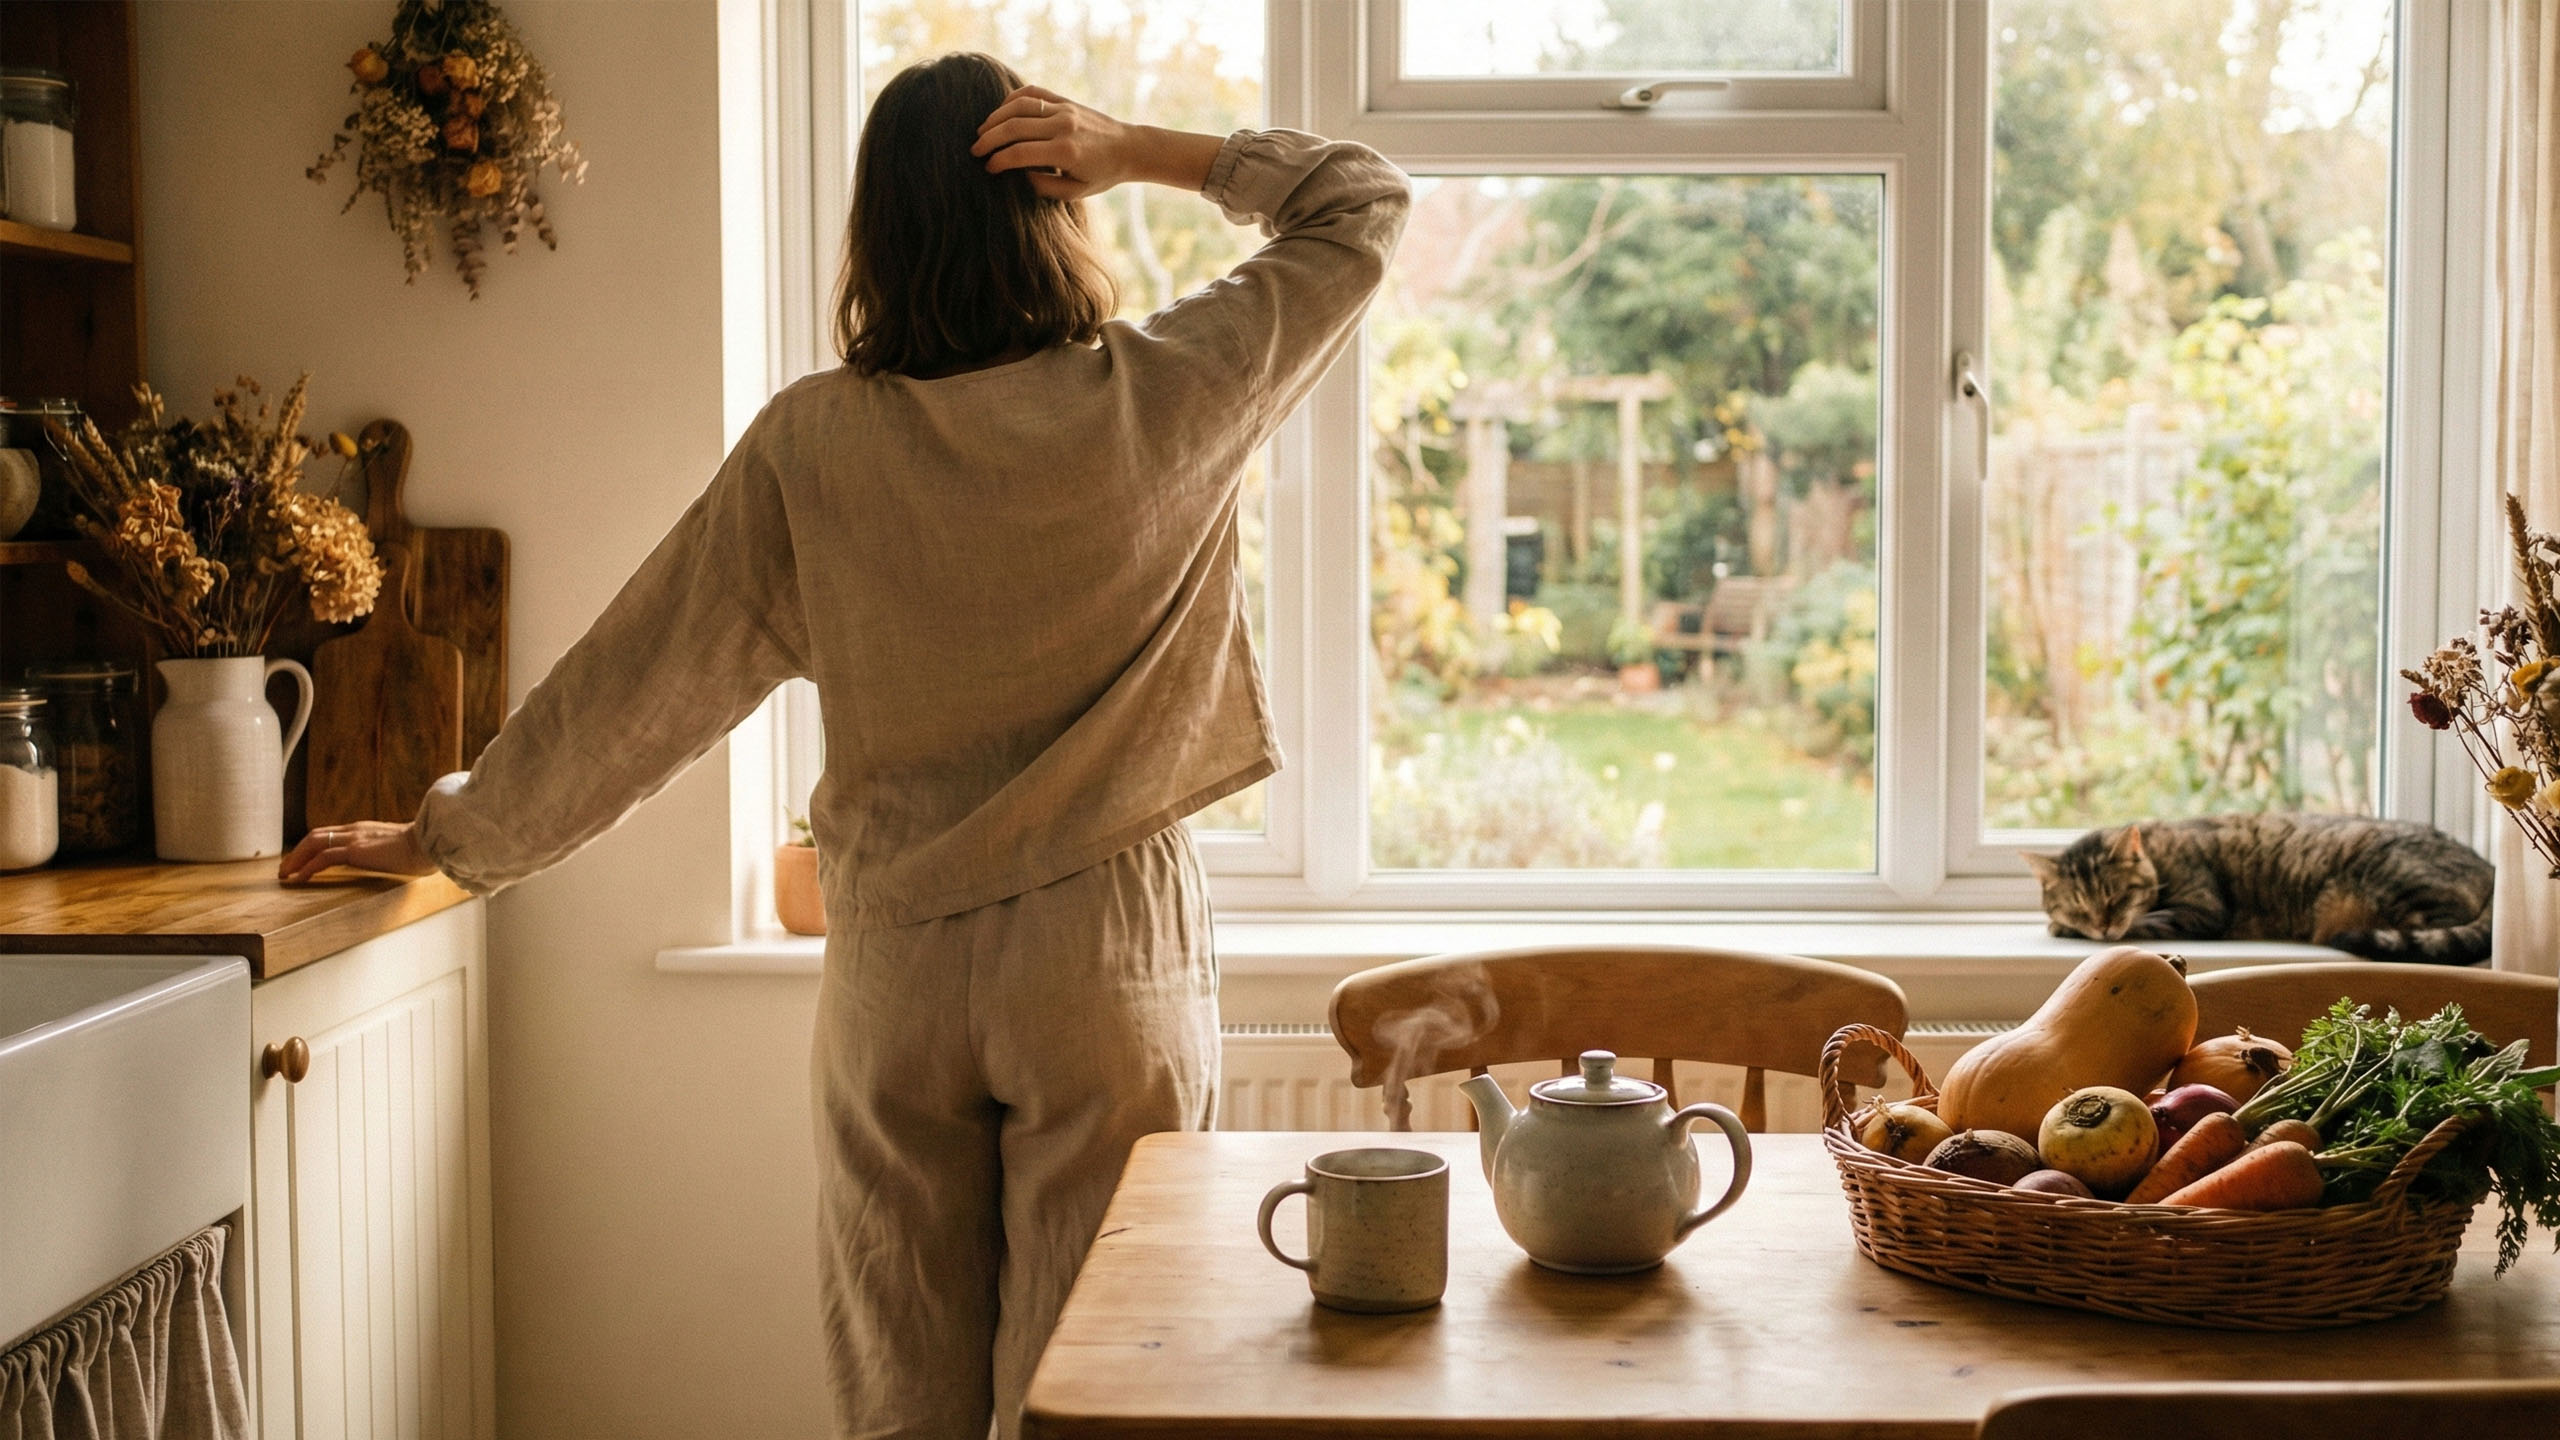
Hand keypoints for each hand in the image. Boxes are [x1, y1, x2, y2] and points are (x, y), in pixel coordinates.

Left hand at [277, 820, 436, 884]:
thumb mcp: (400, 849)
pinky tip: (301, 879)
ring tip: (286, 875)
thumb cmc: (424, 848)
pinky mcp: (356, 850)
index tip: (302, 860)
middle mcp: (355, 830)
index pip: (330, 833)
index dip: (312, 846)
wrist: (432, 842)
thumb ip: (389, 852)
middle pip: (315, 835)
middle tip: (285, 868)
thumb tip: (394, 861)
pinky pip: (323, 858)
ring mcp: (354, 838)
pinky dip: (308, 867)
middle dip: (296, 852)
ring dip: (295, 859)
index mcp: (365, 830)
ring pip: (313, 843)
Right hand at [972, 85, 1137, 200]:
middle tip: (974, 150)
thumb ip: (1044, 186)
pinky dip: (1012, 99)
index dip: (998, 160)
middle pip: (1013, 127)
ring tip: (983, 131)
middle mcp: (1063, 126)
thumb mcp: (1075, 192)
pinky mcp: (1065, 100)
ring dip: (995, 117)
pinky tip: (1001, 112)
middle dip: (989, 138)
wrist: (1128, 148)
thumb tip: (1018, 173)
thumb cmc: (1102, 174)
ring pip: (1018, 105)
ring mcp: (1064, 109)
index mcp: (1065, 152)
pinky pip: (1032, 92)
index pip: (1019, 153)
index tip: (987, 168)